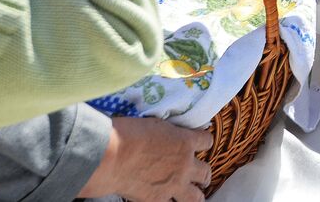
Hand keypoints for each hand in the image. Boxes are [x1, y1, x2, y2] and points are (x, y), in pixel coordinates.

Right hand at [78, 117, 214, 201]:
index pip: (206, 141)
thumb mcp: (156, 125)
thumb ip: (169, 134)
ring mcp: (173, 185)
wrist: (113, 155)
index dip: (203, 142)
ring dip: (195, 195)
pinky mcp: (158, 200)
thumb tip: (168, 137)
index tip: (198, 144)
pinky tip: (165, 200)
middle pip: (206, 173)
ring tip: (192, 195)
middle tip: (200, 177)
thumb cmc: (129, 133)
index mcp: (185, 142)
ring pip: (196, 197)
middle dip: (203, 175)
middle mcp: (184, 165)